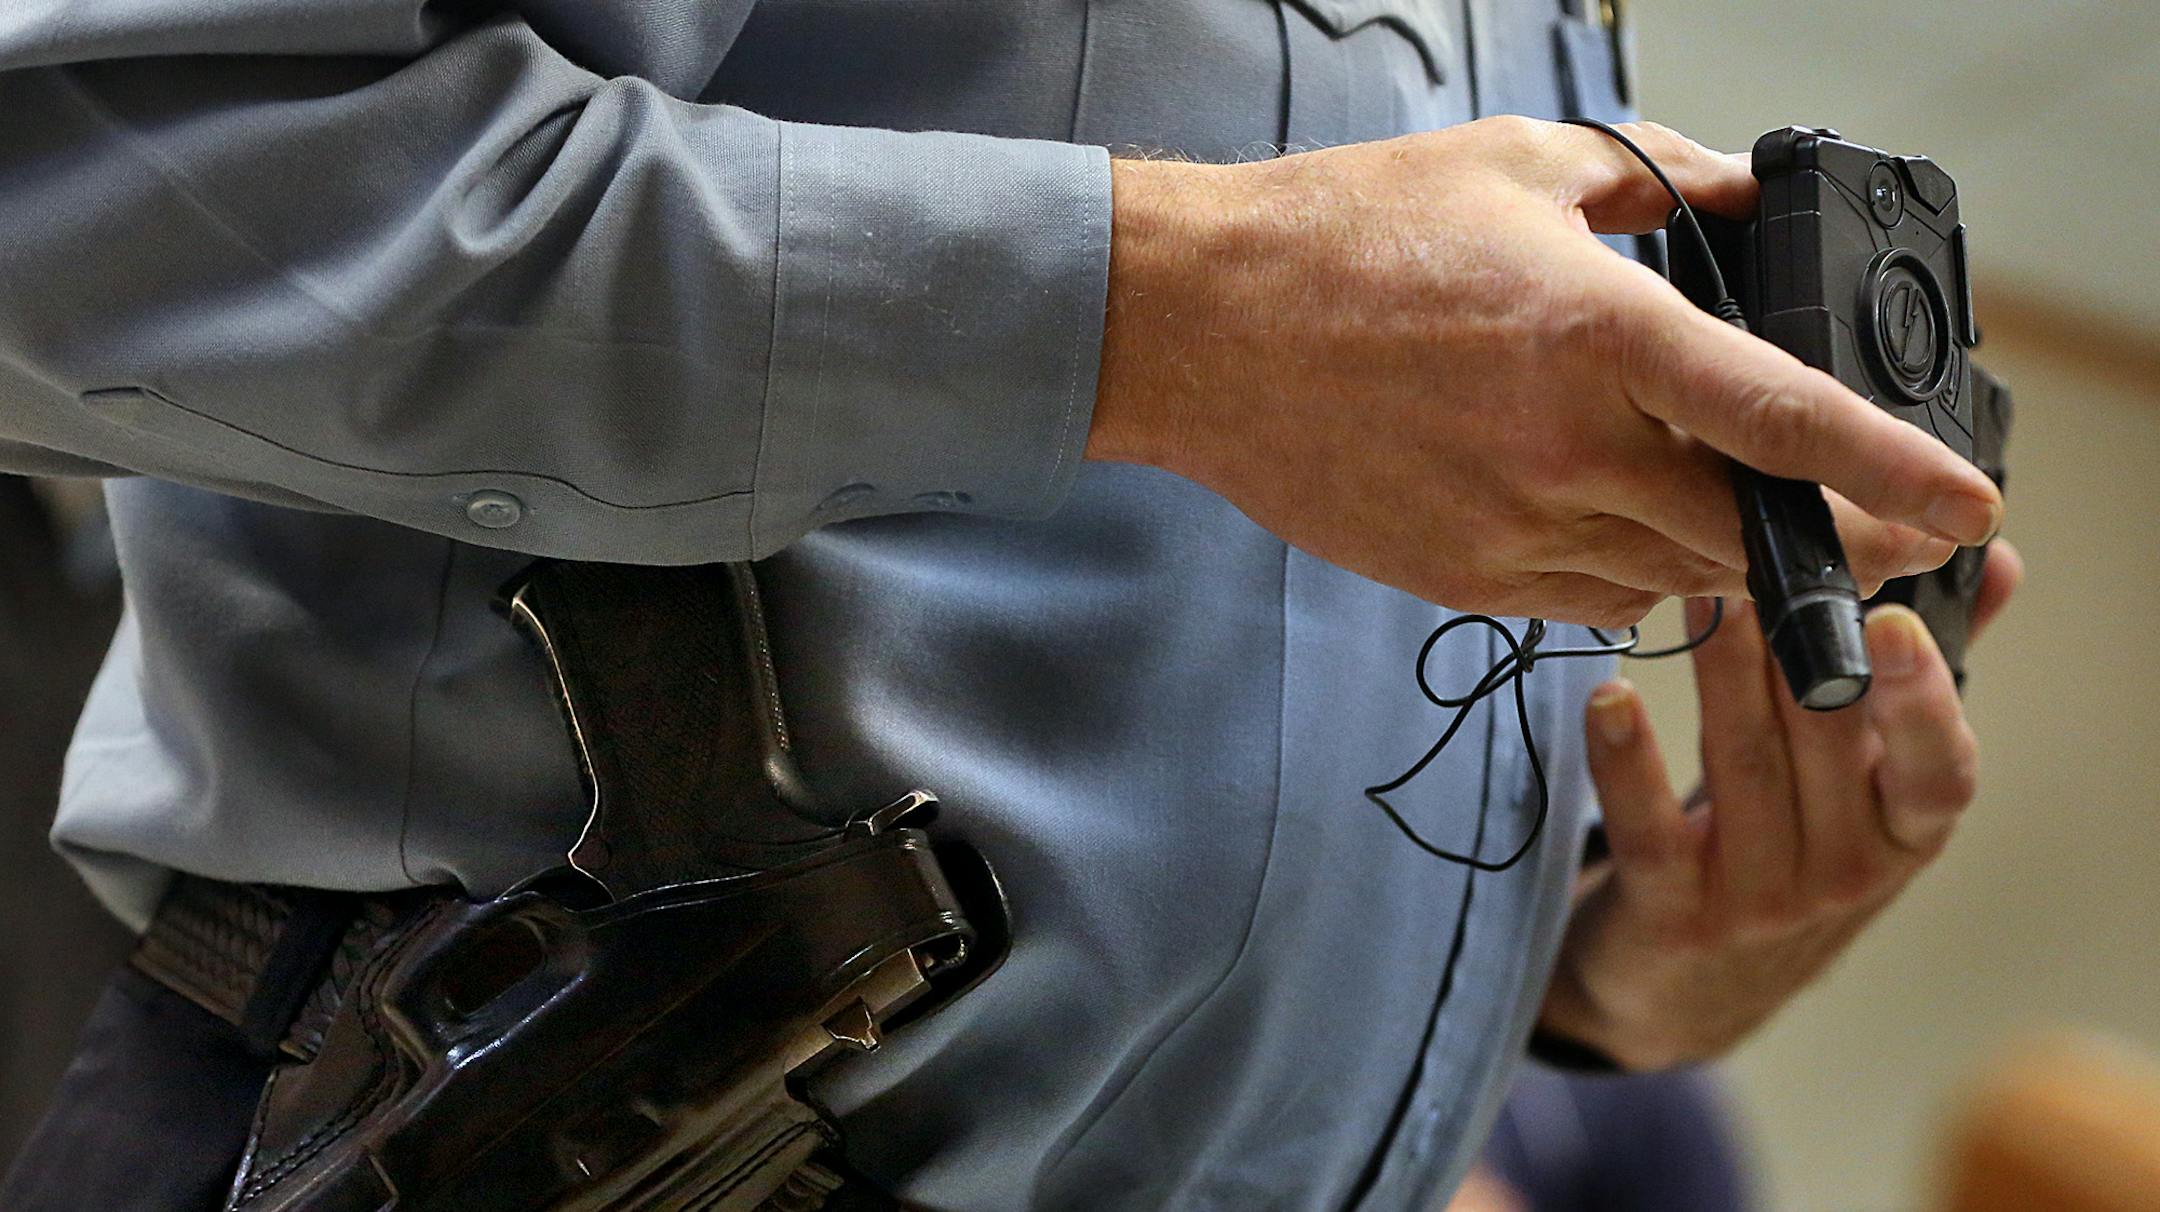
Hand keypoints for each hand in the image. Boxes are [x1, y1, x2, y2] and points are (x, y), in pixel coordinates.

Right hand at [1086, 117, 2002, 626]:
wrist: (1200, 329)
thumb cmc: (1344, 238)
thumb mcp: (1515, 168)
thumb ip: (1653, 178)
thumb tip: (1739, 198)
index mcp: (1598, 333)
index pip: (1783, 419)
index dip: (1892, 471)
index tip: (1964, 507)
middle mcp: (1566, 447)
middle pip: (1743, 530)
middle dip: (1819, 536)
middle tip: (1861, 523)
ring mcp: (1509, 527)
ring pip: (1671, 579)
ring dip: (1714, 551)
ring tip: (1710, 500)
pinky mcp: (1461, 577)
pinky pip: (1589, 603)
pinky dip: (1626, 572)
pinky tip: (1606, 515)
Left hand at [1534, 540, 2022, 1068]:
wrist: (1683, 995)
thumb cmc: (1787, 853)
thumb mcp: (1864, 785)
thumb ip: (1920, 677)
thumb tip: (1995, 560)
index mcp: (1904, 833)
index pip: (1937, 771)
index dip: (1920, 700)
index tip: (1891, 621)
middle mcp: (1847, 874)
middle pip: (1826, 743)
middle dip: (1793, 643)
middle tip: (1757, 553)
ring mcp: (1761, 902)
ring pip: (1744, 766)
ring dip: (1721, 671)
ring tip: (1695, 590)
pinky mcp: (1674, 916)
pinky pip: (1651, 830)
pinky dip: (1627, 760)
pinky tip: (1609, 698)